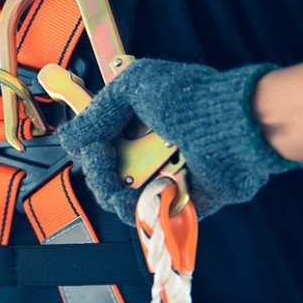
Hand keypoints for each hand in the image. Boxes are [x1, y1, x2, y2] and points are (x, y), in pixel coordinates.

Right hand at [56, 59, 300, 224]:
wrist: (234, 130)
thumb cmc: (192, 100)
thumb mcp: (131, 87)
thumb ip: (95, 113)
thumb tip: (68, 138)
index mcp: (137, 119)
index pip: (97, 141)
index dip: (88, 147)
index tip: (92, 147)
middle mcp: (150, 146)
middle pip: (105, 172)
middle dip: (98, 174)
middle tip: (106, 164)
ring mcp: (165, 174)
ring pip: (121, 198)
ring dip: (114, 195)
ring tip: (122, 192)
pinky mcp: (181, 200)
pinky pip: (150, 215)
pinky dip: (142, 211)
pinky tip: (143, 200)